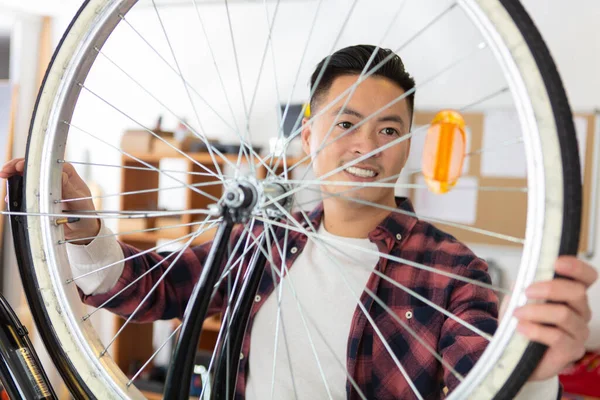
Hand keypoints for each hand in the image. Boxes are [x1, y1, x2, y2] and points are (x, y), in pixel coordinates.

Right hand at [1, 158, 100, 243]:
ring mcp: (47, 188)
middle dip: (18, 166)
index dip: (32, 163)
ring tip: (4, 178)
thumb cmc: (85, 213)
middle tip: (6, 171)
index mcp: (67, 174)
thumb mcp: (80, 202)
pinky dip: (16, 192)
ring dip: (14, 178)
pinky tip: (10, 195)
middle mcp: (55, 178)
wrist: (82, 229)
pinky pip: (26, 192)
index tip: (20, 166)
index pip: (47, 164)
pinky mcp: (40, 198)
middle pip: (34, 167)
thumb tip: (60, 176)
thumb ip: (70, 190)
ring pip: (28, 178)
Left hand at [512, 256, 597, 380]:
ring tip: (517, 314)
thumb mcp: (519, 298)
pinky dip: (535, 330)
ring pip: (564, 314)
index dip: (577, 267)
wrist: (513, 353)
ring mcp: (578, 332)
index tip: (556, 263)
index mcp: (571, 295)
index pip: (587, 277)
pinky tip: (521, 328)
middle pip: (577, 292)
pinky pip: (557, 336)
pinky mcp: (571, 351)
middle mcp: (580, 312)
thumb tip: (526, 274)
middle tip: (526, 292)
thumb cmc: (521, 322)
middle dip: (549, 288)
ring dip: (535, 311)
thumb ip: (524, 284)